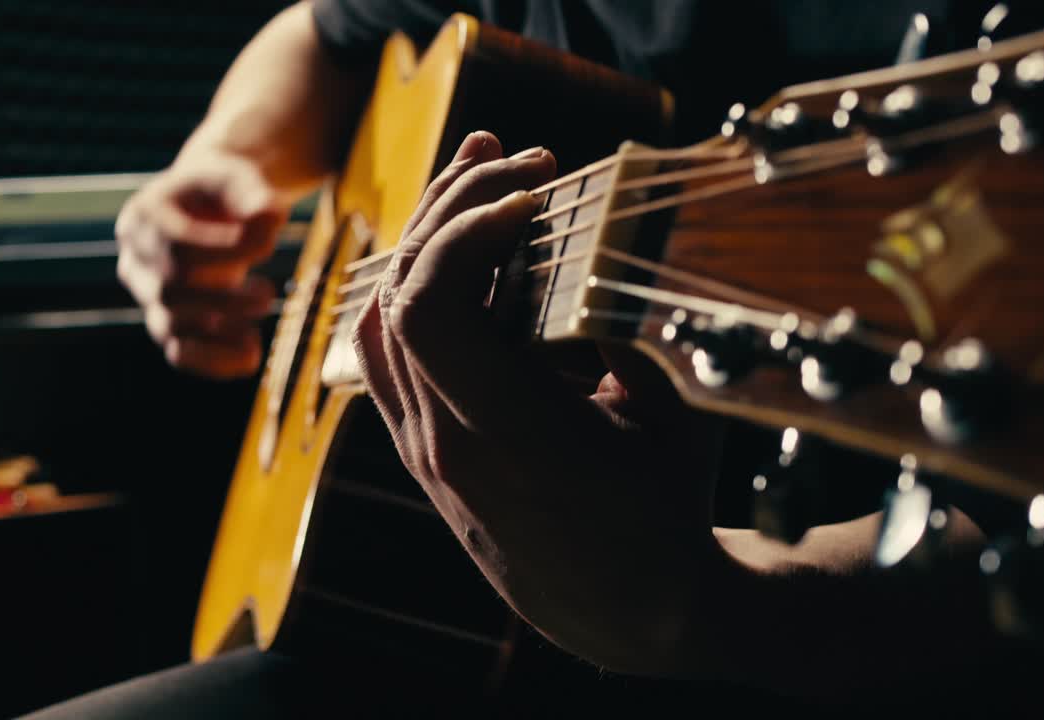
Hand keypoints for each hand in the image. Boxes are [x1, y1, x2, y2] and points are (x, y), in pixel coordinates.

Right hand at [116, 150, 285, 377]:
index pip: (176, 245)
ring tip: (262, 316)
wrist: (210, 209)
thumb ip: (252, 193)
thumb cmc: (224, 192)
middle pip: (170, 290)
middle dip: (225, 298)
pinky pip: (180, 355)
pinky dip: (216, 363)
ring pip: (171, 327)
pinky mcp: (167, 325)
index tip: (268, 245)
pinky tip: (252, 357)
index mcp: (144, 217)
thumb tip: (270, 220)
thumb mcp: (238, 177)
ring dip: (222, 332)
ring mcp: (148, 297)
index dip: (223, 251)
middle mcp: (136, 260)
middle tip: (268, 293)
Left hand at [352, 131, 724, 669]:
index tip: (534, 191)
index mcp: (506, 437)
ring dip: (427, 241)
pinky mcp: (421, 450)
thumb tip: (594, 232)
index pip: (431, 307)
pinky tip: (455, 253)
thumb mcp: (664, 414)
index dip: (468, 229)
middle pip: (399, 296)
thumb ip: (619, 325)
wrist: (626, 608)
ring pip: (379, 321)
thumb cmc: (661, 512)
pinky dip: (414, 290)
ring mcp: (422, 451)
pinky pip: (386, 355)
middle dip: (453, 209)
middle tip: (519, 158)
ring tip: (481, 183)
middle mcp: (444, 444)